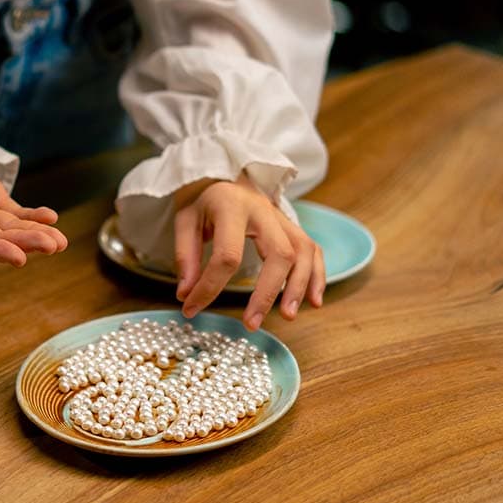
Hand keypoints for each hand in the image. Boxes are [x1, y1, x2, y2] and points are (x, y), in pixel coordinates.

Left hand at [173, 174, 324, 329]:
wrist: (224, 178)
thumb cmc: (204, 205)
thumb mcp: (185, 223)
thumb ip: (185, 257)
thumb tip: (186, 295)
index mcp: (232, 207)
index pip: (227, 255)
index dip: (210, 286)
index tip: (193, 309)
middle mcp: (264, 211)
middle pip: (279, 254)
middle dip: (267, 292)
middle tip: (251, 324)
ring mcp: (284, 219)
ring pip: (303, 253)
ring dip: (298, 287)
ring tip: (287, 316)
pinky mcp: (294, 228)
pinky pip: (314, 251)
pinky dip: (317, 277)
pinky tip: (313, 302)